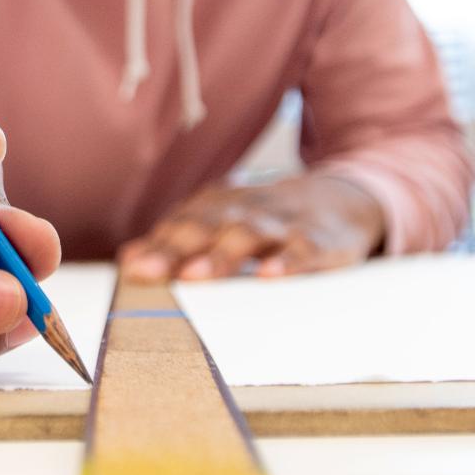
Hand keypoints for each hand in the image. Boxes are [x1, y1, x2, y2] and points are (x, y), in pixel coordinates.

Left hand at [117, 174, 384, 281]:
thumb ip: (179, 240)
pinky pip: (304, 250)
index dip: (157, 244)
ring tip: (195, 275)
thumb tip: (127, 259)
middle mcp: (249, 209)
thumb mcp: (226, 221)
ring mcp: (286, 223)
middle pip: (208, 224)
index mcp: (223, 205)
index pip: (184, 222)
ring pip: (250, 233)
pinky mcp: (322, 241)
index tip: (131, 269)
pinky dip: (287, 261)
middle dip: (177, 247)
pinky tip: (269, 275)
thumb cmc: (272, 219)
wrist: (348, 198)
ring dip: (221, 254)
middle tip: (148, 272)